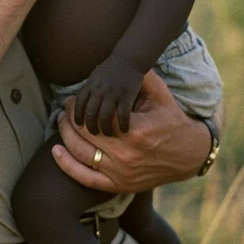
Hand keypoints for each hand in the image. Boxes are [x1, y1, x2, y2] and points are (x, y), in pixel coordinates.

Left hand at [53, 70, 210, 194]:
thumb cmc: (172, 119)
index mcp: (135, 131)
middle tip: (63, 109)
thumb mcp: (160, 94)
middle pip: (85, 135)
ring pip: (81, 155)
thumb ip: (142, 76)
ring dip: (66, 137)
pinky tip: (55, 151)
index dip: (78, 106)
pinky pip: (86, 178)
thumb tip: (127, 58)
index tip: (70, 98)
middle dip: (69, 120)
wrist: (188, 155)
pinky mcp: (119, 186)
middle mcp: (126, 155)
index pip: (95, 116)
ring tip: (61, 123)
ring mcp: (121, 174)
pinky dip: (67, 166)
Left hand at [74, 54, 145, 135]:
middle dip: (91, 127)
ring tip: (108, 134)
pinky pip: (122, 115)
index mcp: (91, 84)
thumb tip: (81, 103)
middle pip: (91, 113)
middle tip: (94, 134)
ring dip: (106, 129)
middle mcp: (100, 90)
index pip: (79, 103)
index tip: (79, 125)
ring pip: (105, 117)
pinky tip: (124, 130)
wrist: (128, 59)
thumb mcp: (95, 76)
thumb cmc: (111, 68)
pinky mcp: (126, 96)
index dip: (77, 116)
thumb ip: (89, 89)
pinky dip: (122, 125)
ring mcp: (113, 93)